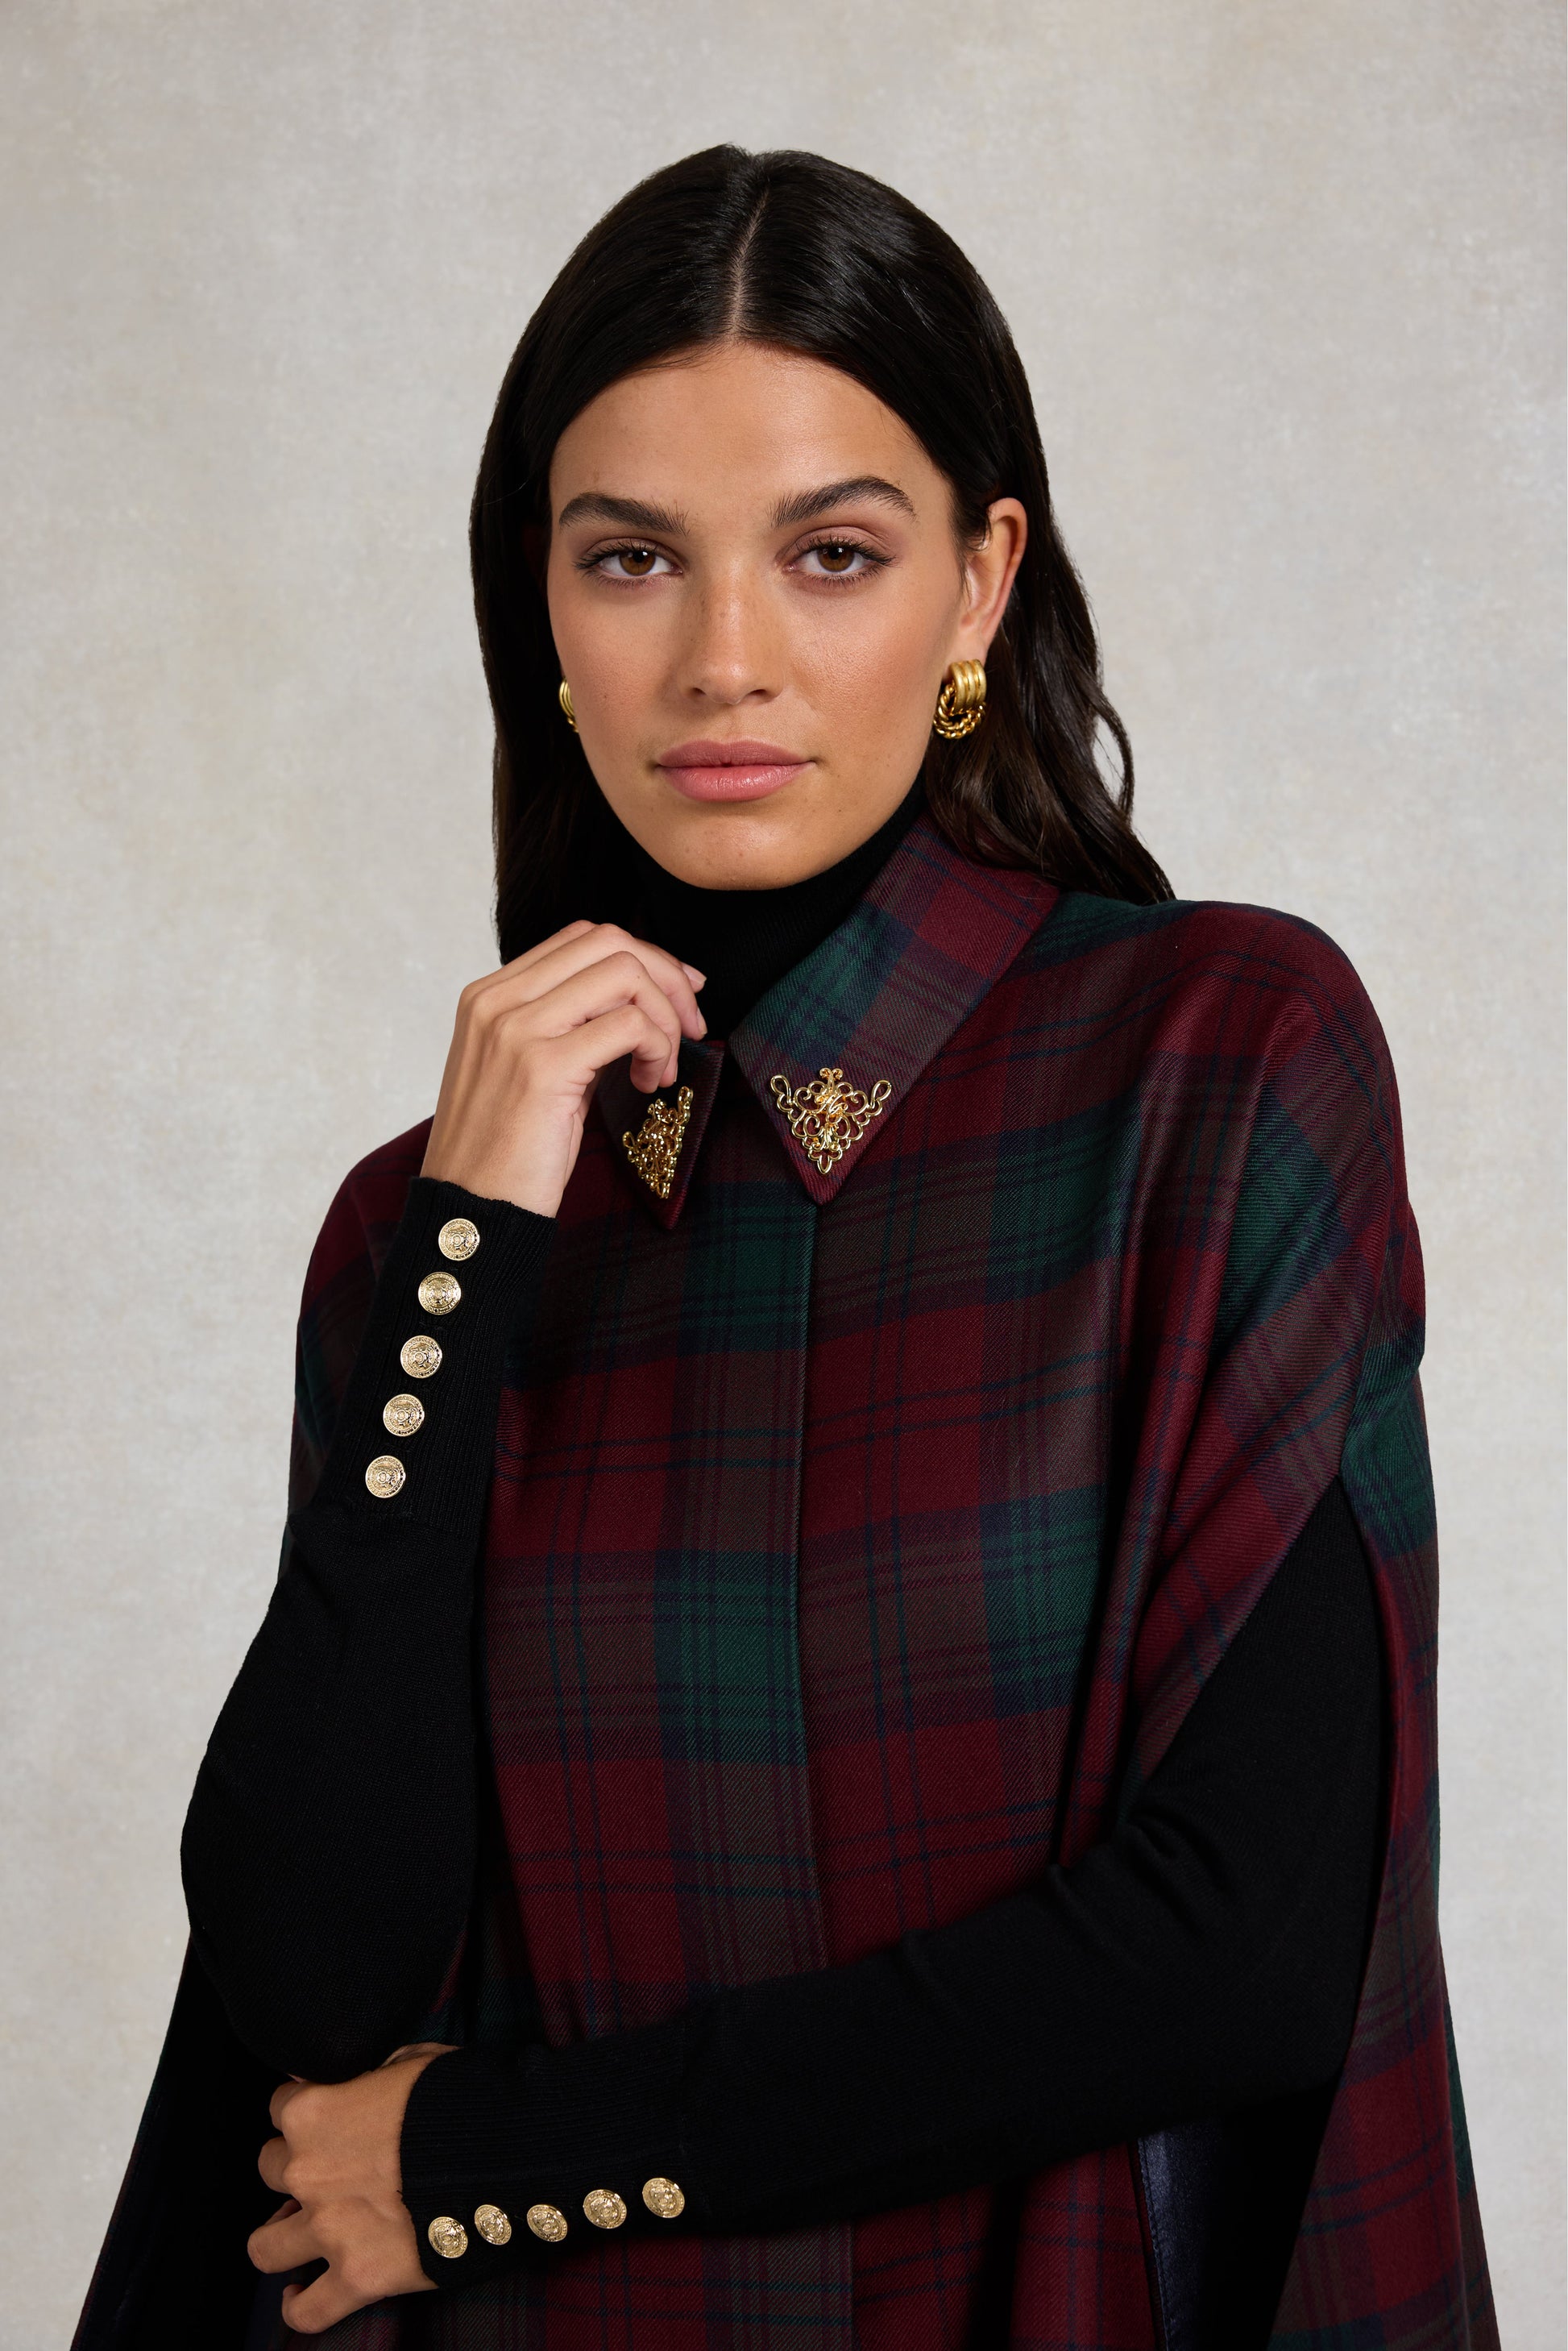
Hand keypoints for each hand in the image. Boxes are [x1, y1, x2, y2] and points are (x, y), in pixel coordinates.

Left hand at [248, 2043, 453, 2333]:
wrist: (506, 2150)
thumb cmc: (462, 2096)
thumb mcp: (413, 2058)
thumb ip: (373, 2072)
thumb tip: (366, 2080)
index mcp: (315, 2112)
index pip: (279, 2107)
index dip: (306, 2110)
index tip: (327, 2117)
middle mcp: (308, 2171)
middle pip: (269, 2168)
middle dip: (295, 2165)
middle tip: (327, 2168)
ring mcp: (329, 2230)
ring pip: (264, 2245)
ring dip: (281, 2234)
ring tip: (300, 2229)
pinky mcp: (358, 2277)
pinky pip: (305, 2311)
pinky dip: (298, 2304)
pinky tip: (299, 2291)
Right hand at [420, 921, 705, 1218]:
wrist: (471, 1214)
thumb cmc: (505, 1153)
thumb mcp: (528, 1071)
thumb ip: (567, 1027)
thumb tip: (637, 1002)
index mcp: (489, 996)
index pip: (582, 938)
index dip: (644, 958)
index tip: (679, 994)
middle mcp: (497, 1001)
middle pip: (608, 941)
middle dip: (666, 977)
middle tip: (690, 1027)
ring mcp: (515, 1029)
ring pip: (623, 974)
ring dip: (664, 1017)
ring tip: (660, 1068)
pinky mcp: (543, 1066)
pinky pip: (629, 1025)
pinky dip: (657, 1047)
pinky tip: (648, 1083)